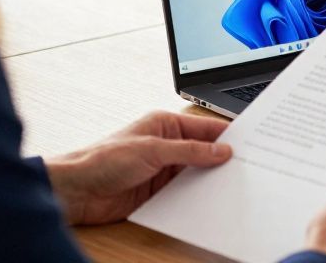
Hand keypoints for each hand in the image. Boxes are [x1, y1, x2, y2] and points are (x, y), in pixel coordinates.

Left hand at [45, 110, 231, 224]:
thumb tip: (221, 151)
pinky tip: (208, 201)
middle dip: (222, 160)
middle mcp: (166, 146)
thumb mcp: (152, 150)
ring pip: (196, 174)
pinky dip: (196, 197)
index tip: (249, 144)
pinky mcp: (158, 192)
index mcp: (165, 125)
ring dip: (209, 180)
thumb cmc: (103, 159)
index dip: (227, 136)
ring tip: (231, 186)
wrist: (76, 191)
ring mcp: (163, 169)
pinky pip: (185, 193)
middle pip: (204, 152)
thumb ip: (189, 151)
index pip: (205, 129)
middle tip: (246, 168)